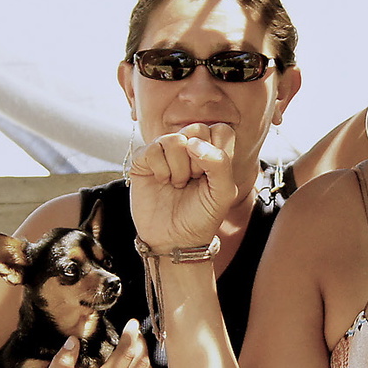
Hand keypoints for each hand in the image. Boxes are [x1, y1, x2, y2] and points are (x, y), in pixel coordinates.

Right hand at [127, 124, 237, 250]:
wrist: (175, 239)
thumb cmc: (202, 217)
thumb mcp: (223, 193)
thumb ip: (220, 163)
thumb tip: (193, 142)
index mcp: (212, 153)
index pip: (220, 130)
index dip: (217, 150)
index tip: (212, 174)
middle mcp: (189, 149)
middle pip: (197, 128)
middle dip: (198, 159)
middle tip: (195, 179)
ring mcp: (165, 153)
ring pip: (173, 139)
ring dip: (178, 167)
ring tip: (178, 184)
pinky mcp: (144, 161)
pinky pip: (151, 149)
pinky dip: (160, 169)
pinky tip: (162, 182)